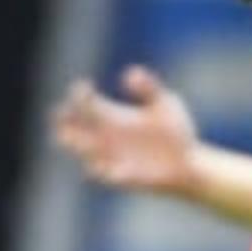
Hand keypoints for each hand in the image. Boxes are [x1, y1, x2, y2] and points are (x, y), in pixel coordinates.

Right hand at [52, 66, 204, 196]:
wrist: (188, 164)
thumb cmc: (175, 130)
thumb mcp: (165, 104)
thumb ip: (149, 87)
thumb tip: (130, 74)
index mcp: (112, 114)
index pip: (81, 102)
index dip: (77, 93)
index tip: (86, 88)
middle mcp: (105, 135)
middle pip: (66, 126)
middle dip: (63, 119)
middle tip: (70, 114)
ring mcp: (109, 157)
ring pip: (76, 149)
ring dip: (75, 142)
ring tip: (91, 136)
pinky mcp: (118, 176)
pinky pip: (99, 173)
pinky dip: (99, 167)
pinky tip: (111, 159)